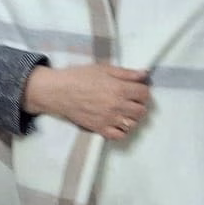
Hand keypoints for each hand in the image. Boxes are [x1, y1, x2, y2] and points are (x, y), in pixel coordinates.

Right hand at [24, 63, 150, 140]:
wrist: (58, 91)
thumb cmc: (79, 77)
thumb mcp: (103, 69)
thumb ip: (126, 73)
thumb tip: (144, 74)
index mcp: (119, 88)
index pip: (144, 94)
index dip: (142, 91)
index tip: (136, 90)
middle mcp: (117, 105)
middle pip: (141, 111)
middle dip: (139, 105)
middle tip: (130, 101)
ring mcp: (109, 119)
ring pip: (133, 124)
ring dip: (131, 117)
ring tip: (123, 111)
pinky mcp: (100, 128)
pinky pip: (119, 135)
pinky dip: (121, 130)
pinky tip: (116, 123)